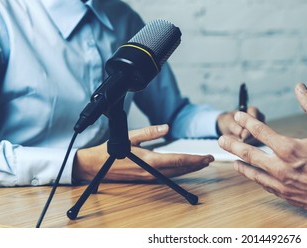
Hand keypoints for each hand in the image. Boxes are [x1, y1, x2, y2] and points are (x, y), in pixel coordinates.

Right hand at [73, 124, 213, 181]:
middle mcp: (151, 172)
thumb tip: (166, 127)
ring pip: (175, 174)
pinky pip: (167, 175)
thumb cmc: (111, 150)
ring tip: (202, 163)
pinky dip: (179, 170)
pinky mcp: (146, 178)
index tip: (206, 157)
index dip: (194, 159)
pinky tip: (185, 167)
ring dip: (189, 168)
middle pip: (180, 169)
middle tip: (210, 159)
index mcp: (149, 161)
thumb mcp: (130, 136)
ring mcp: (149, 177)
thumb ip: (150, 132)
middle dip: (196, 164)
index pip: (178, 160)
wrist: (95, 166)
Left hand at [218, 83, 306, 215]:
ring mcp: (281, 183)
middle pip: (248, 153)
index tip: (238, 115)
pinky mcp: (286, 195)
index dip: (247, 121)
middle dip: (233, 144)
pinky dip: (255, 179)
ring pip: (253, 173)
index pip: (260, 131)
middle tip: (221, 139)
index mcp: (288, 148)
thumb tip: (300, 87)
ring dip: (240, 164)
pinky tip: (252, 176)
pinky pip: (264, 186)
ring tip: (232, 159)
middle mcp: (280, 167)